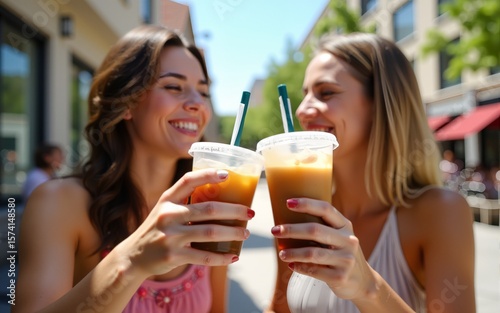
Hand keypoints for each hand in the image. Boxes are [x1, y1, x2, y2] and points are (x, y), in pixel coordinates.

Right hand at [115, 169, 253, 276]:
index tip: (228, 174)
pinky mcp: (173, 255)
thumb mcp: (165, 210)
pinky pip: (204, 256)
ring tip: (246, 233)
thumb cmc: (157, 229)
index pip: (189, 181)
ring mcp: (170, 236)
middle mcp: (168, 215)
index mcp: (167, 199)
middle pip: (208, 209)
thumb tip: (223, 197)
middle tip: (250, 213)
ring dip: (233, 233)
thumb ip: (185, 203)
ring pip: (210, 232)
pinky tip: (233, 256)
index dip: (208, 175)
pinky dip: (221, 257)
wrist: (133, 257)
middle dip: (234, 211)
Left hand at [270, 198, 375, 299]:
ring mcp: (346, 259)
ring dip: (293, 252)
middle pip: (315, 230)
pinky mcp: (340, 277)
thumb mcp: (338, 237)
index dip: (306, 204)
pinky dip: (300, 267)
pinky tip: (291, 265)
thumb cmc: (340, 253)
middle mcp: (348, 240)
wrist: (363, 281)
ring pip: (313, 253)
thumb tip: (286, 220)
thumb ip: (321, 228)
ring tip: (281, 254)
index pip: (326, 209)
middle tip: (274, 231)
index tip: (287, 202)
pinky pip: (314, 271)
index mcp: (345, 226)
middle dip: (291, 230)